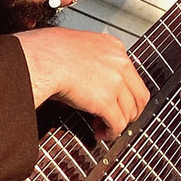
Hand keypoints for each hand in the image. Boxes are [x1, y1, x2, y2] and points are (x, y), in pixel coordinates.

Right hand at [13, 28, 150, 139]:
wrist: (41, 58)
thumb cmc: (47, 50)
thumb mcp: (77, 46)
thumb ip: (89, 60)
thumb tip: (86, 79)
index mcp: (112, 46)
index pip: (131, 73)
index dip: (125, 91)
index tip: (116, 99)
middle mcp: (120, 63)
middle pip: (139, 95)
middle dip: (131, 111)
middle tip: (118, 118)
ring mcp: (116, 82)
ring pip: (130, 111)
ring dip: (119, 123)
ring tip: (104, 127)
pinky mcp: (107, 101)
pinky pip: (118, 124)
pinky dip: (111, 133)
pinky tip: (101, 133)